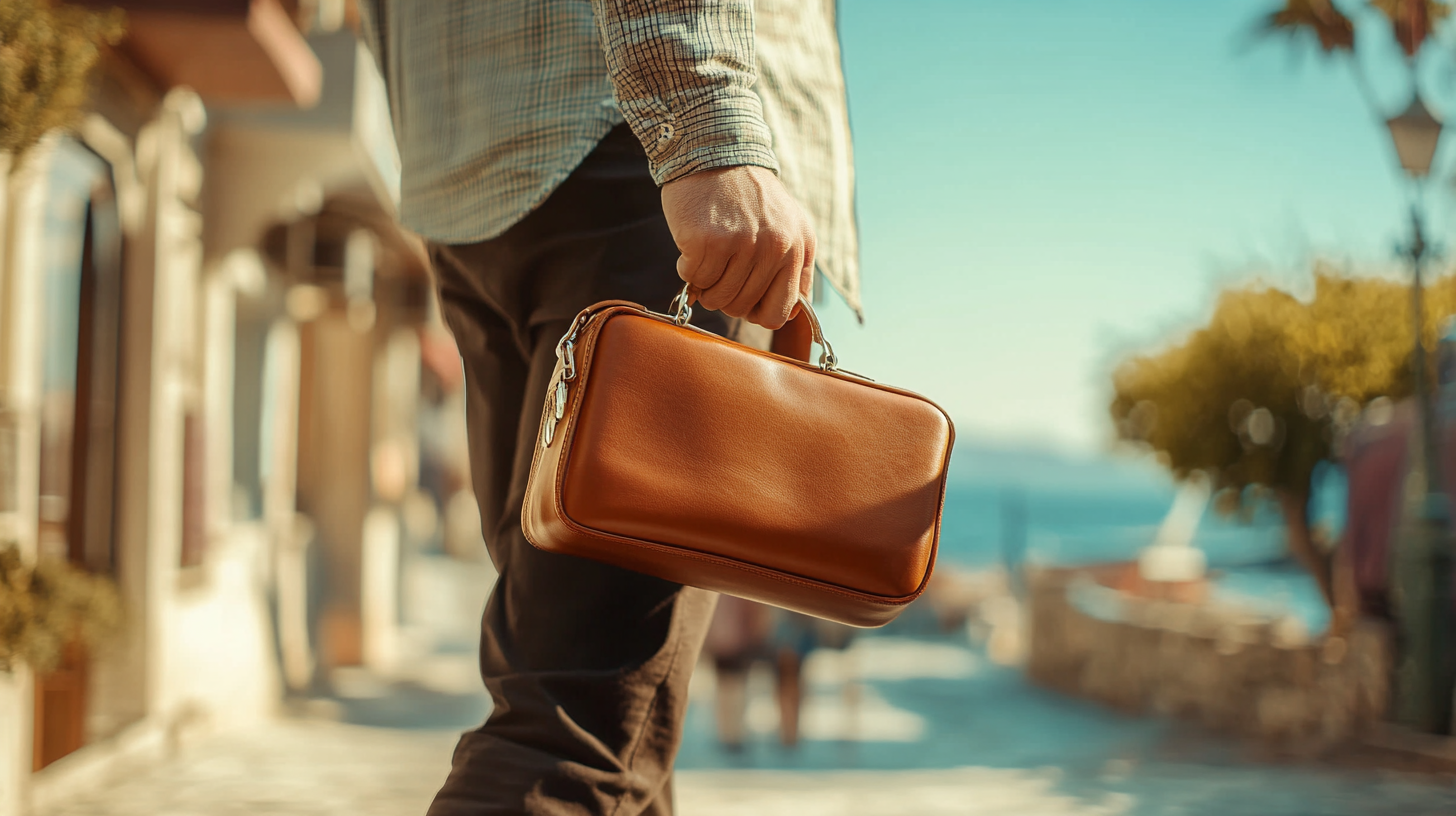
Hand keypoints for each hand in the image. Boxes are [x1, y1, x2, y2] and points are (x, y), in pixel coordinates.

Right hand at [661, 165, 814, 329]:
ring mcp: (743, 244)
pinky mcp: (709, 240)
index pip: (781, 312)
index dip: (756, 312)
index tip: (744, 299)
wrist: (714, 152)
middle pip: (742, 307)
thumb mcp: (787, 226)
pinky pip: (693, 279)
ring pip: (717, 298)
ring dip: (705, 284)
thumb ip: (792, 269)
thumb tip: (787, 314)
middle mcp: (777, 247)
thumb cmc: (746, 195)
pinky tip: (694, 245)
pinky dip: (687, 269)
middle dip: (725, 296)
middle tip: (719, 269)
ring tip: (708, 257)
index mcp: (800, 247)